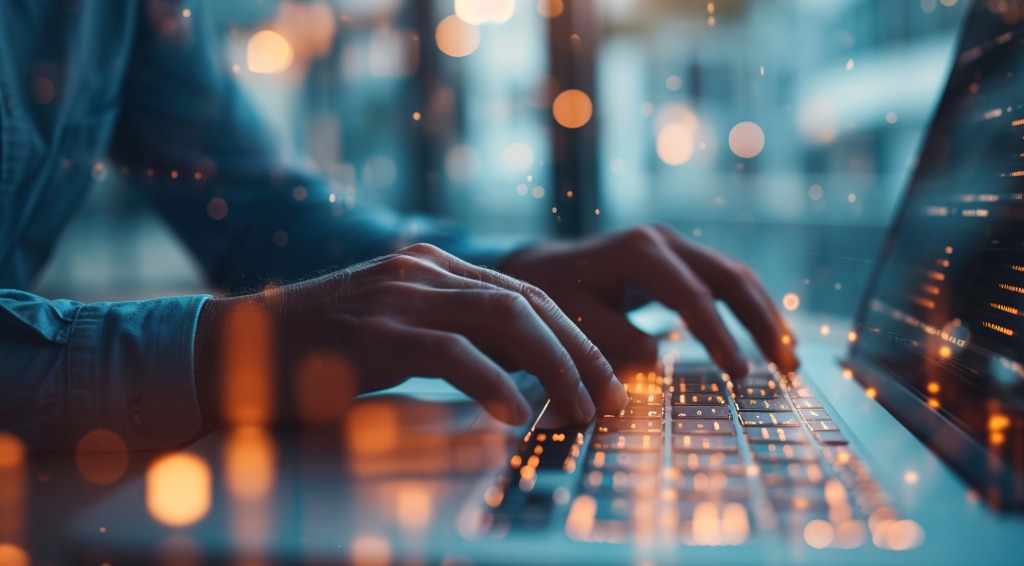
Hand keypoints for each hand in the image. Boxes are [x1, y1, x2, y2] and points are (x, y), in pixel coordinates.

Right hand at [195, 244, 628, 426]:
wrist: (232, 346)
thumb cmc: (318, 351)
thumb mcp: (393, 332)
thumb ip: (449, 336)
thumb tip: (514, 373)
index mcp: (432, 266)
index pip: (525, 291)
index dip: (572, 333)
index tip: (601, 374)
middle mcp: (423, 271)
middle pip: (528, 302)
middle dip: (578, 352)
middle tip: (607, 398)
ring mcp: (400, 296)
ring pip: (505, 319)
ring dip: (553, 368)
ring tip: (575, 411)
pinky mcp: (376, 332)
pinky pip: (453, 353)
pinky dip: (493, 382)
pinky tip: (515, 414)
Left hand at [499, 225, 797, 375]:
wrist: (540, 267)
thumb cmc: (554, 296)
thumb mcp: (574, 320)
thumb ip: (615, 341)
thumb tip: (659, 360)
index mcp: (639, 252)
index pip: (693, 296)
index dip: (720, 335)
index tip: (740, 373)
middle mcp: (663, 240)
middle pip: (730, 277)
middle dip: (762, 320)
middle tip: (788, 366)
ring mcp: (674, 245)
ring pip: (735, 276)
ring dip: (766, 315)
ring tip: (791, 359)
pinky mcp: (680, 258)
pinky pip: (725, 281)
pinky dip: (750, 309)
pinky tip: (770, 339)